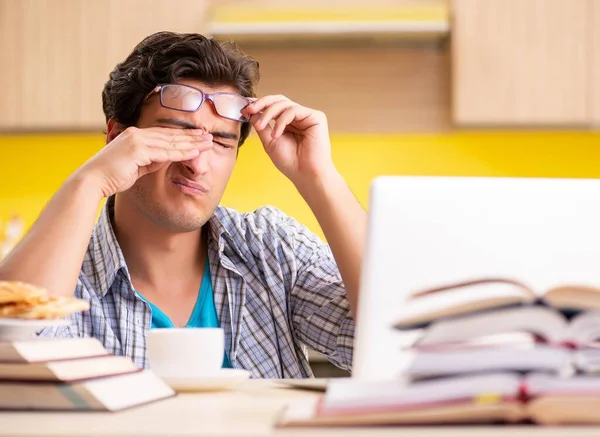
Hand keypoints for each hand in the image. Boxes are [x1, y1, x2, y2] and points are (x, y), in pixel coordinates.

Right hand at [76, 126, 212, 196]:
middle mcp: (136, 134)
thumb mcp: (136, 167)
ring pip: (170, 142)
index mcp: (134, 136)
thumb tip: (165, 159)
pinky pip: (165, 152)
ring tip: (207, 142)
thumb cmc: (112, 177)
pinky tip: (195, 152)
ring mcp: (137, 140)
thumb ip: (150, 161)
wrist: (93, 181)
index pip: (164, 134)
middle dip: (191, 136)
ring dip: (191, 142)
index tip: (197, 136)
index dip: (182, 135)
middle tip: (208, 135)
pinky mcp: (137, 150)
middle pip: (170, 135)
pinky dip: (181, 152)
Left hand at [242, 95, 335, 185]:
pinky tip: (276, 134)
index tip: (244, 109)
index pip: (273, 106)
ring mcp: (307, 116)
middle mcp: (298, 117)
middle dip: (261, 103)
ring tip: (260, 127)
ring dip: (268, 113)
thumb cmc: (290, 162)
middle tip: (248, 110)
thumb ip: (261, 125)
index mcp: (288, 122)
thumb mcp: (269, 142)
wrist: (305, 174)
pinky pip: (294, 110)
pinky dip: (281, 121)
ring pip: (284, 103)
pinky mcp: (316, 117)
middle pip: (278, 100)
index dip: (259, 104)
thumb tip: (251, 111)